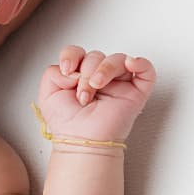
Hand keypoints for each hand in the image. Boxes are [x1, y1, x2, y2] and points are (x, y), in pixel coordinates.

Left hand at [38, 47, 156, 142]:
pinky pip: (146, 70)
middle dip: (86, 72)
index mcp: (79, 75)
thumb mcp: (47, 94)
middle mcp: (99, 77)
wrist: (81, 141)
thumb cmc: (68, 124)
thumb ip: (52, 72)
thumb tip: (73, 68)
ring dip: (104, 69)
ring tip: (96, 87)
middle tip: (82, 94)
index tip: (67, 70)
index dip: (72, 56)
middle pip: (96, 55)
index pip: (79, 53)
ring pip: (117, 59)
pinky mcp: (136, 92)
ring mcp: (119, 84)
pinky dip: (140, 63)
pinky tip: (131, 64)